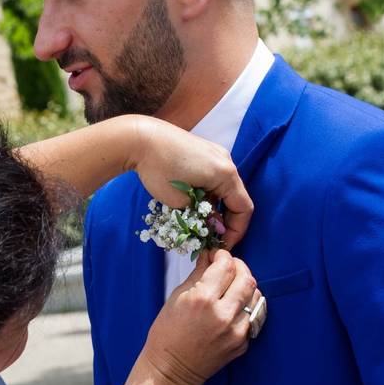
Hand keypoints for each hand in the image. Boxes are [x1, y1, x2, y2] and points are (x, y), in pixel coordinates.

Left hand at [133, 117, 252, 247]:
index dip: (235, 231)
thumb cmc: (158, 170)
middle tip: (208, 238)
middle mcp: (226, 161)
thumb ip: (202, 217)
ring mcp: (216, 154)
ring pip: (223, 188)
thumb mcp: (180, 202)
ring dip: (214, 207)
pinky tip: (192, 203)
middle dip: (223, 220)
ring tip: (197, 223)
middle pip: (235, 198)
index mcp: (226, 174)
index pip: (243, 208)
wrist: (140, 138)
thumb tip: (214, 228)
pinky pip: (214, 177)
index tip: (221, 245)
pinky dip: (208, 193)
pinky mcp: (204, 151)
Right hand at [137, 250, 258, 384]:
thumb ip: (197, 274)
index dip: (223, 256)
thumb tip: (208, 256)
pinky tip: (232, 307)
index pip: (226, 266)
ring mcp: (236, 331)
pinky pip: (252, 317)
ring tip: (232, 287)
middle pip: (247, 278)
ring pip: (256, 297)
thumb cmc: (167, 332)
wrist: (172, 368)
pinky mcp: (243, 343)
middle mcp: (223, 314)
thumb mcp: (177, 297)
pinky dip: (245, 307)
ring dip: (245, 286)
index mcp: (202, 299)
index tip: (217, 256)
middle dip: (238, 267)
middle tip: (228, 267)